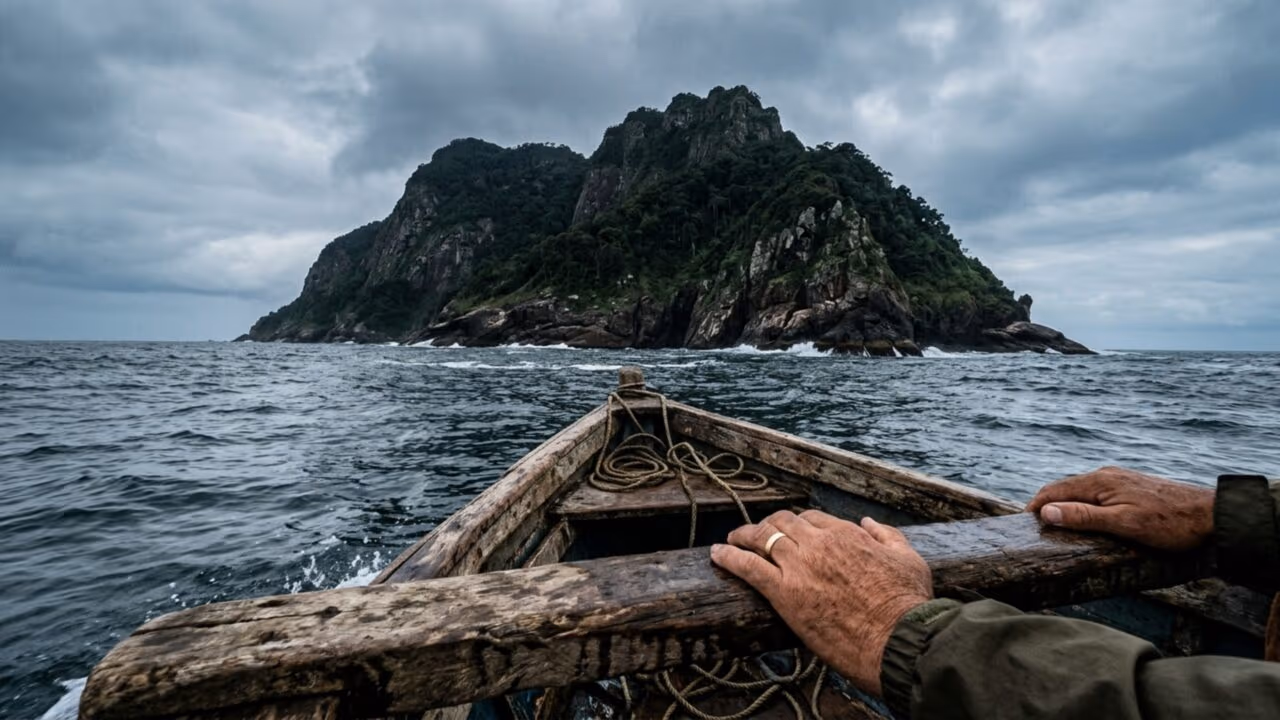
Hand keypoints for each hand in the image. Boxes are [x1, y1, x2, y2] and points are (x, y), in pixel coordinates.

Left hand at [710, 509, 931, 696]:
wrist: (899, 638)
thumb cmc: (908, 603)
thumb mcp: (908, 558)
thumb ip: (887, 535)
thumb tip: (868, 522)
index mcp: (847, 533)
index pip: (812, 519)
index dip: (798, 524)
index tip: (791, 533)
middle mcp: (819, 543)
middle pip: (782, 522)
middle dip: (767, 525)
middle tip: (756, 534)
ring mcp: (799, 566)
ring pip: (761, 538)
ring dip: (743, 536)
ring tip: (731, 540)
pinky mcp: (784, 592)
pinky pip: (748, 567)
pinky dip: (729, 557)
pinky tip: (716, 554)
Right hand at [1026, 466, 1213, 550]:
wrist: (1210, 515)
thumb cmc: (1168, 523)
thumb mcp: (1122, 524)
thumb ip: (1083, 517)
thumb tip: (1047, 512)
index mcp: (1099, 482)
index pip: (1054, 490)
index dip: (1035, 506)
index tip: (1023, 524)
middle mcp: (1106, 475)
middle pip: (1064, 488)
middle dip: (1046, 505)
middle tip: (1035, 528)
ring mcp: (1119, 479)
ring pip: (1080, 490)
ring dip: (1064, 504)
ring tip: (1055, 525)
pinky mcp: (1130, 486)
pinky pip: (1095, 493)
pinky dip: (1081, 504)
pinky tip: (1086, 518)